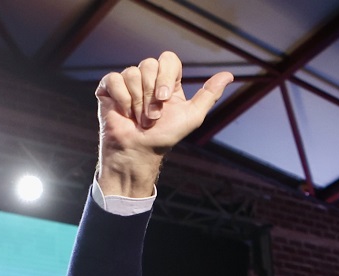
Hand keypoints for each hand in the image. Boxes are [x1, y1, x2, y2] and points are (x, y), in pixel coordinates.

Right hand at [95, 51, 232, 196]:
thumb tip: (228, 75)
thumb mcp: (192, 117)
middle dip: (151, 94)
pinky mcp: (109, 88)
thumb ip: (209, 95)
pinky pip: (114, 79)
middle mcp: (148, 78)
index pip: (168, 59)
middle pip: (149, 64)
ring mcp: (127, 82)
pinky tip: (124, 112)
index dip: (166, 76)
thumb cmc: (165, 137)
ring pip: (132, 73)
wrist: (139, 152)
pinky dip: (121, 99)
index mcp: (167, 81)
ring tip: (138, 118)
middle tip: (152, 116)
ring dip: (137, 102)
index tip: (164, 99)